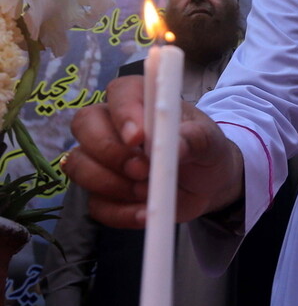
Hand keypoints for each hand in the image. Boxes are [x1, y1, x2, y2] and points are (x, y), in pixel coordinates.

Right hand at [63, 76, 243, 227]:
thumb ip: (194, 139)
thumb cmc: (204, 149)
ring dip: (111, 184)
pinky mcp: (103, 192)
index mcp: (141, 99)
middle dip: (109, 151)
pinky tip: (145, 214)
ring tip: (148, 193)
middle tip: (142, 170)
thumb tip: (177, 147)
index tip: (139, 138)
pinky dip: (120, 212)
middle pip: (84, 125)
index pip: (119, 92)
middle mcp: (112, 124)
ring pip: (79, 165)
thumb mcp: (209, 141)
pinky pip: (95, 204)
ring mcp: (102, 159)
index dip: (123, 113)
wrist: (209, 184)